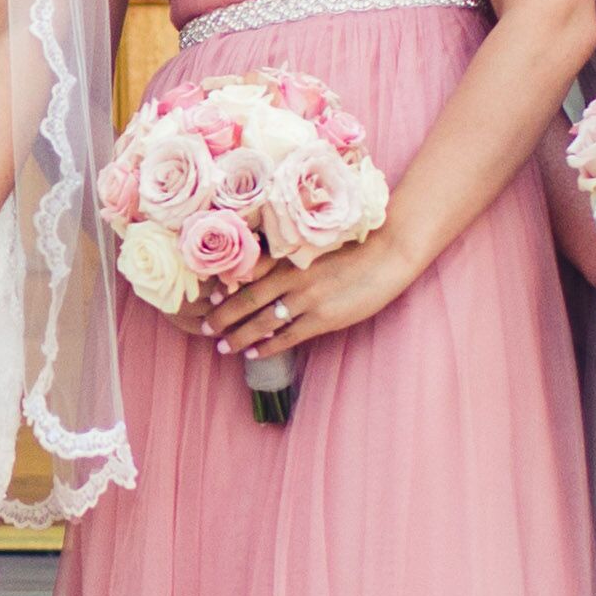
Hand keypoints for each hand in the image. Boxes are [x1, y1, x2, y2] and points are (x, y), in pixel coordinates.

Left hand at [200, 224, 424, 363]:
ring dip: (239, 336)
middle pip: (248, 299)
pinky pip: (287, 337)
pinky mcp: (323, 318)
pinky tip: (253, 354)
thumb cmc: (357, 244)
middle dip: (224, 316)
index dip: (228, 287)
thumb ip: (295, 254)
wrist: (389, 252)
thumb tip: (274, 266)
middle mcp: (293, 276)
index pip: (249, 273)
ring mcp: (307, 299)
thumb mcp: (319, 241)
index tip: (212, 298)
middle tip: (205, 327)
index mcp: (291, 255)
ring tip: (223, 346)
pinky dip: (267, 347)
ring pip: (262, 322)